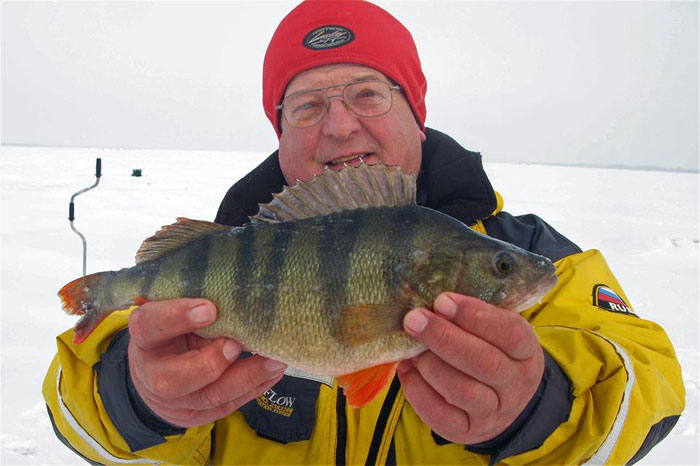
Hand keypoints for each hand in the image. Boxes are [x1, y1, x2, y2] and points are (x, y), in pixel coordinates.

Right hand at [127, 298, 286, 427]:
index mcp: (145, 338)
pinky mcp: (197, 415)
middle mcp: (154, 374)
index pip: (150, 325)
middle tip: (237, 344)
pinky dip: (255, 388)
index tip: (209, 308)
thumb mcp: (173, 314)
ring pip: (209, 396)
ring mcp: (175, 401)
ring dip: (246, 377)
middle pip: (175, 378)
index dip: (177, 317)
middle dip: (211, 362)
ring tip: (275, 360)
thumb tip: (238, 286)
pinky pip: (229, 405)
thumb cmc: (173, 332)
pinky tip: (274, 372)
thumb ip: (195, 303)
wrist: (156, 374)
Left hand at [397, 292, 543, 444]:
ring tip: (411, 348)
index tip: (442, 301)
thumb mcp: (496, 330)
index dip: (474, 315)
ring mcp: (493, 412)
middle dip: (444, 338)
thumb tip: (431, 300)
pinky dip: (419, 391)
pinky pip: (442, 416)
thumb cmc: (492, 351)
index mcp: (526, 352)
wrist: (505, 402)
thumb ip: (473, 316)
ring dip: (431, 365)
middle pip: (483, 362)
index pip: (509, 332)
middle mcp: (514, 384)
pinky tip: (407, 369)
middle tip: (414, 319)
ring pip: (463, 390)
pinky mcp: (467, 431)